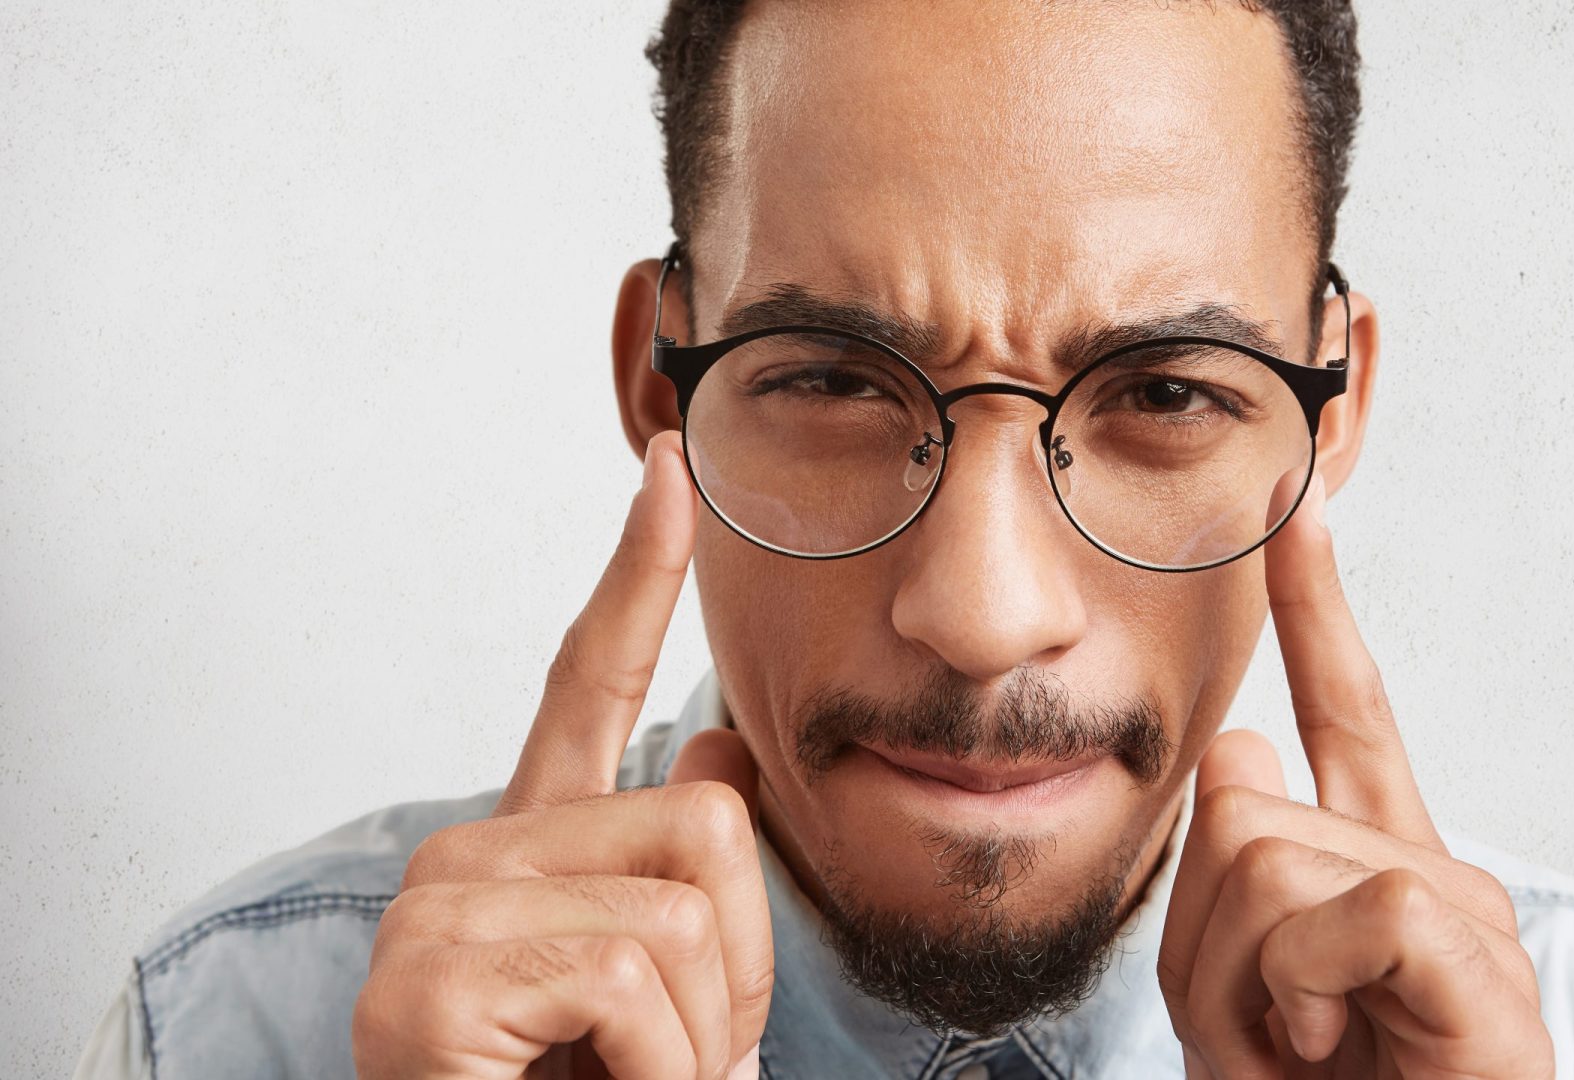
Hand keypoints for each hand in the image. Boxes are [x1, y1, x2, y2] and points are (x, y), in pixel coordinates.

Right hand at [352, 432, 773, 1079]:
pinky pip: (635, 978)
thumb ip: (679, 879)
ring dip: (705, 1032)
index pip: (584, 684)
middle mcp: (471, 853)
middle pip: (705, 814)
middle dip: (743, 960)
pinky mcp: (431, 976)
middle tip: (675, 1056)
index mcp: (532, 849)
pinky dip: (661, 1070)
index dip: (636, 576)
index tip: (672, 472)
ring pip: (688, 900)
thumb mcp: (659, 996)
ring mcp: (441, 908)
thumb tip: (708, 752)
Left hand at [1158, 472, 1553, 1078]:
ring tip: (1309, 1053)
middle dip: (1207, 935)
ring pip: (1264, 856)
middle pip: (1237, 802)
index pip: (1345, 712)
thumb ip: (1229, 878)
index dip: (1317, 610)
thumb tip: (1242, 755)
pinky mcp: (1474, 960)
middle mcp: (1430, 867)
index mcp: (1376, 866)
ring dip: (1244, 982)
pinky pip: (1343, 910)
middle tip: (1273, 1032)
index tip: (1298, 506)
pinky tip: (1342, 1045)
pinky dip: (1303, 993)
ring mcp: (1461, 912)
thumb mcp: (1239, 997)